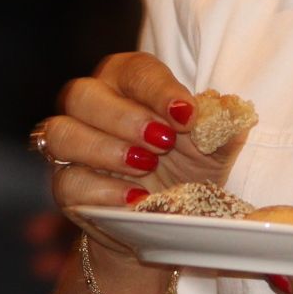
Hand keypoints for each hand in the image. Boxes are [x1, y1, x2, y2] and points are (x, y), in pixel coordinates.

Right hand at [35, 52, 240, 260]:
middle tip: (163, 141)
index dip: (158, 89)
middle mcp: (91, 107)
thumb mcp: (212, 150)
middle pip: (83, 95)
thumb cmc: (185, 169)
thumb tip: (230, 112)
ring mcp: (73, 147)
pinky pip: (67, 181)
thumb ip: (220, 128)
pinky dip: (102, 189)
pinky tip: (135, 196)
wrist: (167, 223)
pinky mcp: (66, 187)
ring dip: (106, 149)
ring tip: (146, 165)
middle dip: (124, 117)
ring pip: (62, 133)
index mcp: (127, 83)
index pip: (134, 71)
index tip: (186, 114)